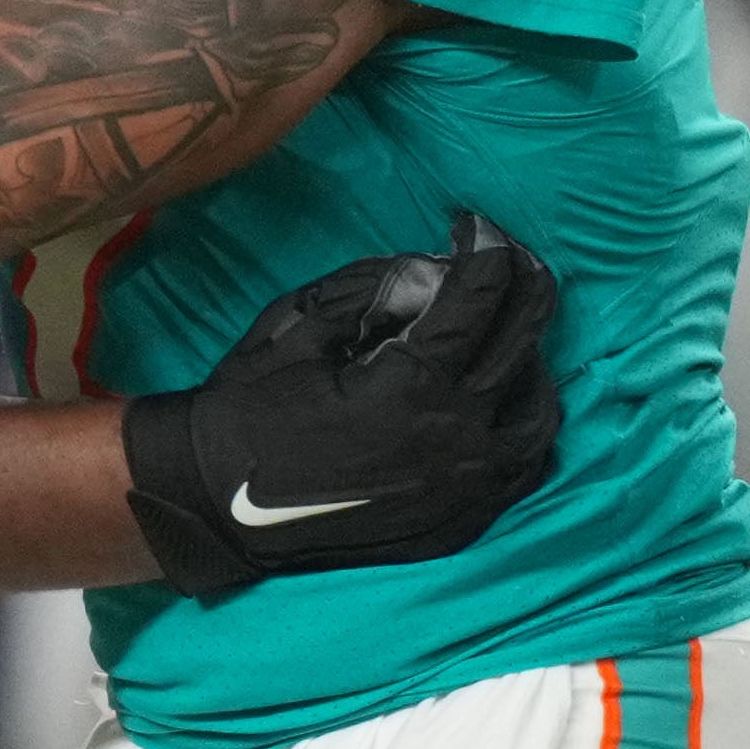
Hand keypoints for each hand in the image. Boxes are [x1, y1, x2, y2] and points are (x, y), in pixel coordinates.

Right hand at [114, 214, 564, 598]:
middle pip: (525, 343)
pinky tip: (498, 404)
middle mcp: (455, 439)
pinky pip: (519, 468)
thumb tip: (437, 270)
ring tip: (502, 337)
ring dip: (529, 361)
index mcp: (413, 386)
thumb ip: (376, 289)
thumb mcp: (299, 326)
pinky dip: (518, 426)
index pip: (483, 296)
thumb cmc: (247, 408)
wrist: (212, 505)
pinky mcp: (457, 522)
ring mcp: (463, 489)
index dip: (485, 245)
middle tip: (502, 261)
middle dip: (520, 285)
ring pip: (537, 412)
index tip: (470, 226)